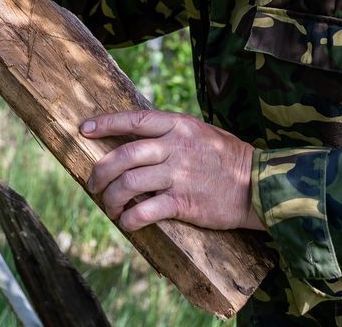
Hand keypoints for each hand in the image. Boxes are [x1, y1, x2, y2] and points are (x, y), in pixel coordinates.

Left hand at [81, 110, 261, 231]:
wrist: (257, 185)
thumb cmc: (227, 158)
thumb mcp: (200, 132)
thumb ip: (171, 133)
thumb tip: (137, 138)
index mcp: (177, 125)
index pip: (134, 120)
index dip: (105, 124)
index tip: (84, 130)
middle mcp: (174, 147)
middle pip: (123, 155)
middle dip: (100, 171)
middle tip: (93, 184)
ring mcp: (178, 174)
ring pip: (128, 183)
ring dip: (111, 198)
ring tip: (109, 207)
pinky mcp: (183, 202)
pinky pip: (145, 210)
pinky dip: (129, 218)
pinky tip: (126, 222)